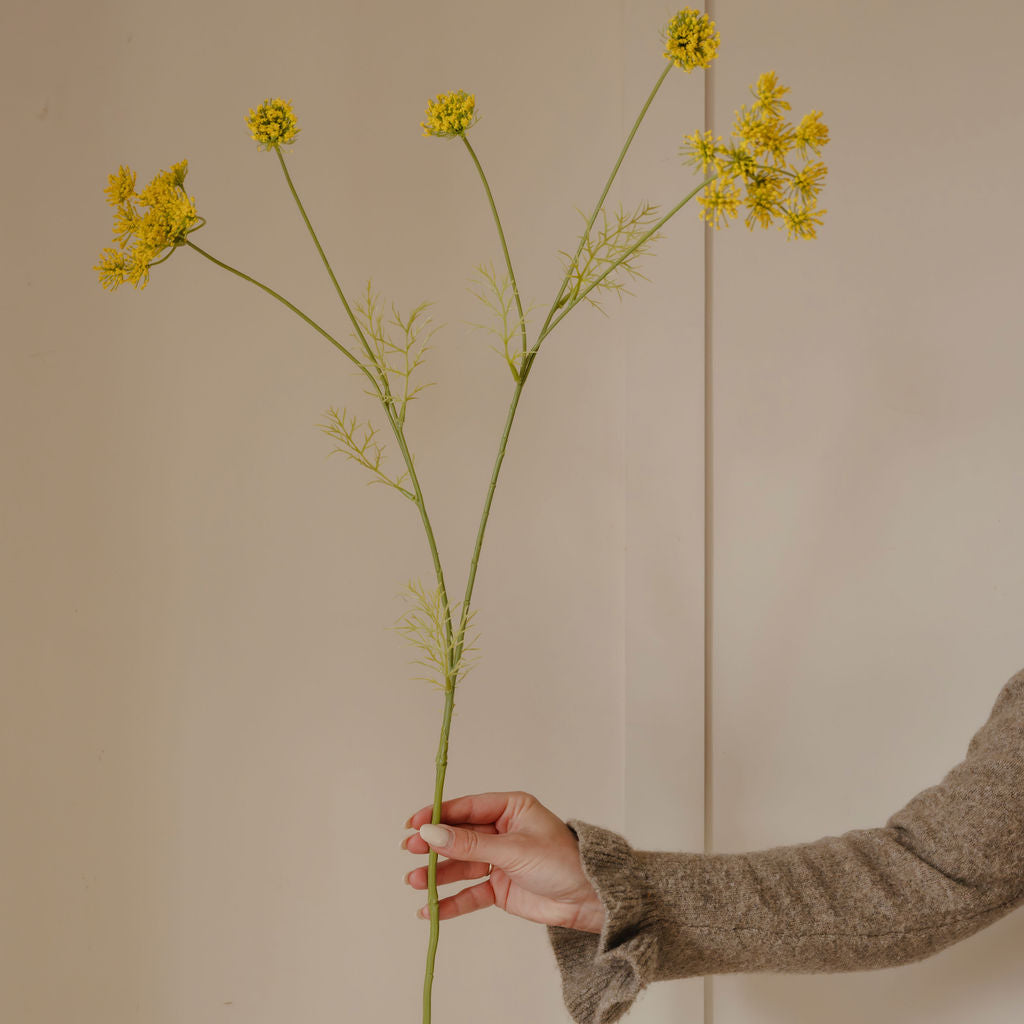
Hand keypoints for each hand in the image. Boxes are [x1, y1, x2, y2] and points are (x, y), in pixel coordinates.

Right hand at [402, 791, 605, 932]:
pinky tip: (431, 908)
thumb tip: (431, 833)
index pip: (467, 808)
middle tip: (408, 850)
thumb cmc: (562, 862)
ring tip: (413, 882)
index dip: (438, 814)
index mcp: (510, 808)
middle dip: (433, 845)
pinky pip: (470, 893)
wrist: (590, 900)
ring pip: (461, 865)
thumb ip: (471, 845)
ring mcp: (499, 860)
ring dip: (437, 874)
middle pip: (459, 837)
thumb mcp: (514, 849)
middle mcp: (502, 831)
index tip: (413, 822)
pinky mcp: (500, 888)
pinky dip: (451, 901)